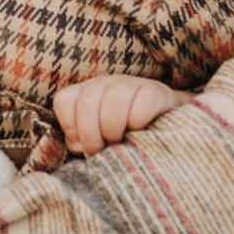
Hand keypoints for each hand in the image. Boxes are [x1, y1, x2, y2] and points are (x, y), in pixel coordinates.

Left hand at [54, 75, 186, 156]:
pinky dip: (138, 122)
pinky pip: (142, 104)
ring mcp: (130, 84)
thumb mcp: (98, 139)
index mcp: (86, 92)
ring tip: (122, 142)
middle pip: (87, 105)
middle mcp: (105, 83)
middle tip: (104, 150)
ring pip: (113, 102)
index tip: (84, 145)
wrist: (168, 128)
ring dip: (114, 130)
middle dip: (92, 136)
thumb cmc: (125, 138)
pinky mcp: (156, 92)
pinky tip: (141, 130)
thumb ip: (81, 142)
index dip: (71, 128)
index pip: (65, 101)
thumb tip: (79, 145)